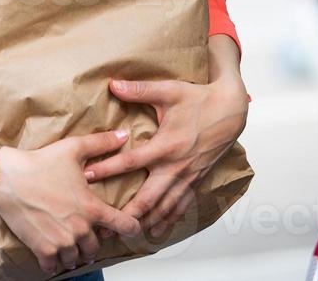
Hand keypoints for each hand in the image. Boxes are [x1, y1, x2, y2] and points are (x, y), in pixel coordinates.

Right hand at [0, 130, 142, 274]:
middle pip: (96, 247)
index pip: (124, 225)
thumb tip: (125, 135)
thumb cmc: (39, 163)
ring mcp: (61, 241)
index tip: (132, 229)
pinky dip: (55, 264)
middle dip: (93, 242)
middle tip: (85, 235)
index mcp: (91, 207)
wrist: (7, 178)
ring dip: (74, 254)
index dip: (132, 228)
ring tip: (69, 246)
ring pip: (76, 259)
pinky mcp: (42, 249)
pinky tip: (53, 258)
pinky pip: (54, 267)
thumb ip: (102, 143)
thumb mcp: (74, 148)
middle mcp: (80, 228)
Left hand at [86, 42, 248, 237]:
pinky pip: (181, 206)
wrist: (231, 110)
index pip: (131, 162)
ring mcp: (187, 177)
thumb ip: (140, 90)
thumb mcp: (170, 90)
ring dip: (145, 222)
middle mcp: (176, 167)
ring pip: (164, 208)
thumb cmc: (200, 99)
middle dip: (126, 214)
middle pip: (148, 198)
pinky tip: (157, 230)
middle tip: (105, 226)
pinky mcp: (196, 180)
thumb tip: (113, 84)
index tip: (86, 177)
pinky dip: (168, 220)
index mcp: (166, 146)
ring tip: (125, 234)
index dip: (107, 169)